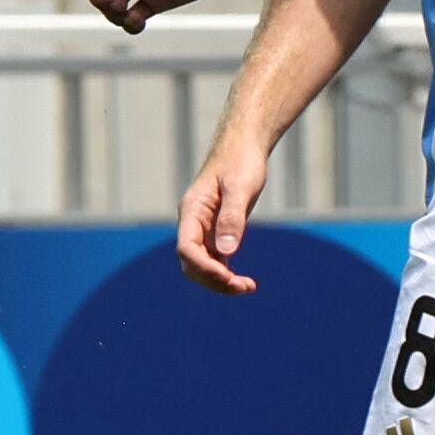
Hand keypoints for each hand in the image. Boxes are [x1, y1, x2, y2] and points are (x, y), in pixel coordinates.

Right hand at [177, 143, 268, 293]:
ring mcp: (203, 228)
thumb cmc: (241, 162)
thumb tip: (226, 252)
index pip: (187, 249)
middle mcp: (193, 223)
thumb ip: (232, 218)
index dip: (205, 268)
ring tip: (248, 287)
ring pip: (202, 265)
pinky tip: (244, 281)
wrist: (244, 146)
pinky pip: (214, 259)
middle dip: (214, 280)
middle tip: (244, 287)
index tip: (229, 278)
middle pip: (191, 263)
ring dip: (220, 281)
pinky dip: (225, 273)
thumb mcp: (240, 188)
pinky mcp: (216, 230)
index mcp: (192, 211)